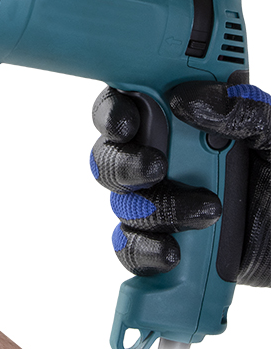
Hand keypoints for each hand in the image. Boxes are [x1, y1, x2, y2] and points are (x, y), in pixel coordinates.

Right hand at [90, 82, 269, 285]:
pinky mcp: (164, 240)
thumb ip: (240, 110)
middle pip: (108, 154)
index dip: (113, 112)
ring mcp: (159, 200)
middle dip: (126, 163)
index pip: (125, 104)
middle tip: (157, 168)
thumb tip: (187, 97)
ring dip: (156, 208)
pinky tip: (173, 251)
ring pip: (120, 202)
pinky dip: (145, 250)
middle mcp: (160, 157)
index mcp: (180, 121)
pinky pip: (130, 248)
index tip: (128, 125)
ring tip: (207, 210)